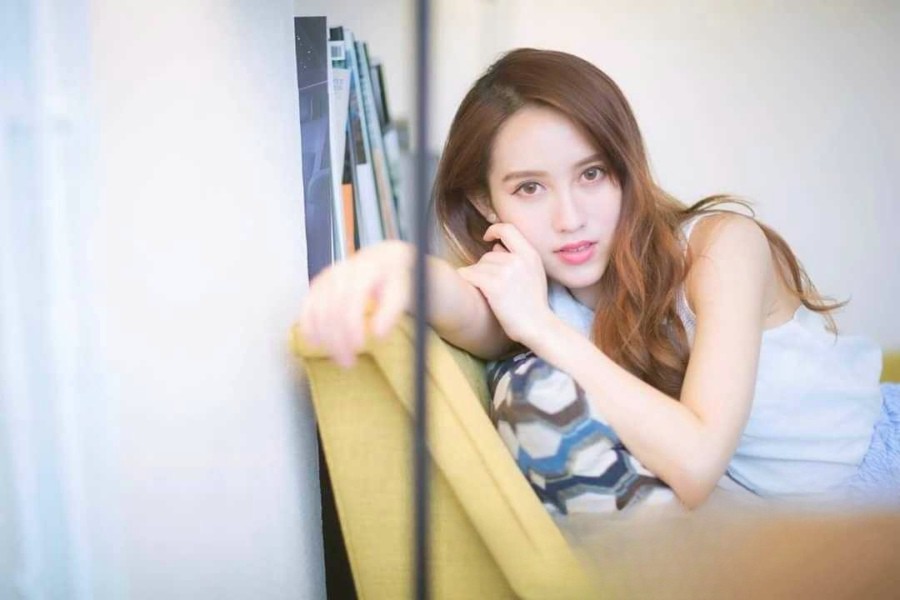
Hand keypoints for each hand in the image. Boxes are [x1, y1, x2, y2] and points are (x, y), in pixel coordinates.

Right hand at [298, 240, 411, 367]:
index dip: (351, 325)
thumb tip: (378, 335)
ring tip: (338, 358)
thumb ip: (390, 313)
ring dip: (325, 338)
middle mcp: (341, 272)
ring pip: (318, 310)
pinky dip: (308, 326)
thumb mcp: (401, 293)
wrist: (382, 259)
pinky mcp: (318, 284)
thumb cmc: (394, 279)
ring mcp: (327, 278)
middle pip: (332, 309)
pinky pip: (307, 306)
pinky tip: (314, 342)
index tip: (358, 346)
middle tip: (348, 362)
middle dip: (337, 339)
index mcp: (364, 271)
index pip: (351, 300)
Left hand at [457, 223, 554, 345]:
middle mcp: (518, 259)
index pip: (507, 228)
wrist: (537, 325)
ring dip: (478, 278)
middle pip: (488, 255)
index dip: (494, 230)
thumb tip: (496, 246)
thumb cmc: (533, 304)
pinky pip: (469, 275)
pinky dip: (468, 281)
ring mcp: (506, 271)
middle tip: (494, 287)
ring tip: (492, 294)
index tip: (487, 237)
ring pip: (478, 266)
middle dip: (486, 268)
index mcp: (530, 254)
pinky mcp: (493, 285)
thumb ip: (518, 257)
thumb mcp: (535, 273)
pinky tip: (476, 292)